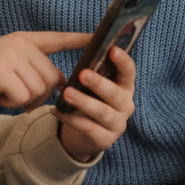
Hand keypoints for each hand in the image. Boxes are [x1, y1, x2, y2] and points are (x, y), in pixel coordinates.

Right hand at [0, 31, 89, 111]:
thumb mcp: (10, 65)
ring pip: (38, 89)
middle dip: (38, 95)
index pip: (57, 39)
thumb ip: (33, 68)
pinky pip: (22, 97)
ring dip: (23, 100)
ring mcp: (11, 55)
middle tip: (17, 97)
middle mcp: (20, 44)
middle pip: (50, 77)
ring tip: (5, 93)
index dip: (78, 40)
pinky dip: (12, 103)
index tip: (98, 38)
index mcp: (24, 40)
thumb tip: (60, 84)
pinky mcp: (2, 71)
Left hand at [53, 46, 135, 162]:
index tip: (112, 50)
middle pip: (115, 94)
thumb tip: (85, 43)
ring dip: (83, 102)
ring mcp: (117, 125)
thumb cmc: (89, 100)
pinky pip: (88, 128)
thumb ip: (92, 69)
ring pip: (102, 112)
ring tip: (66, 93)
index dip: (123, 61)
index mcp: (124, 87)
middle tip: (83, 74)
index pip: (129, 72)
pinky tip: (55, 110)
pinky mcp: (104, 141)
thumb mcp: (92, 85)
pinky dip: (70, 118)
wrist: (84, 134)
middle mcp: (125, 106)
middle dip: (99, 83)